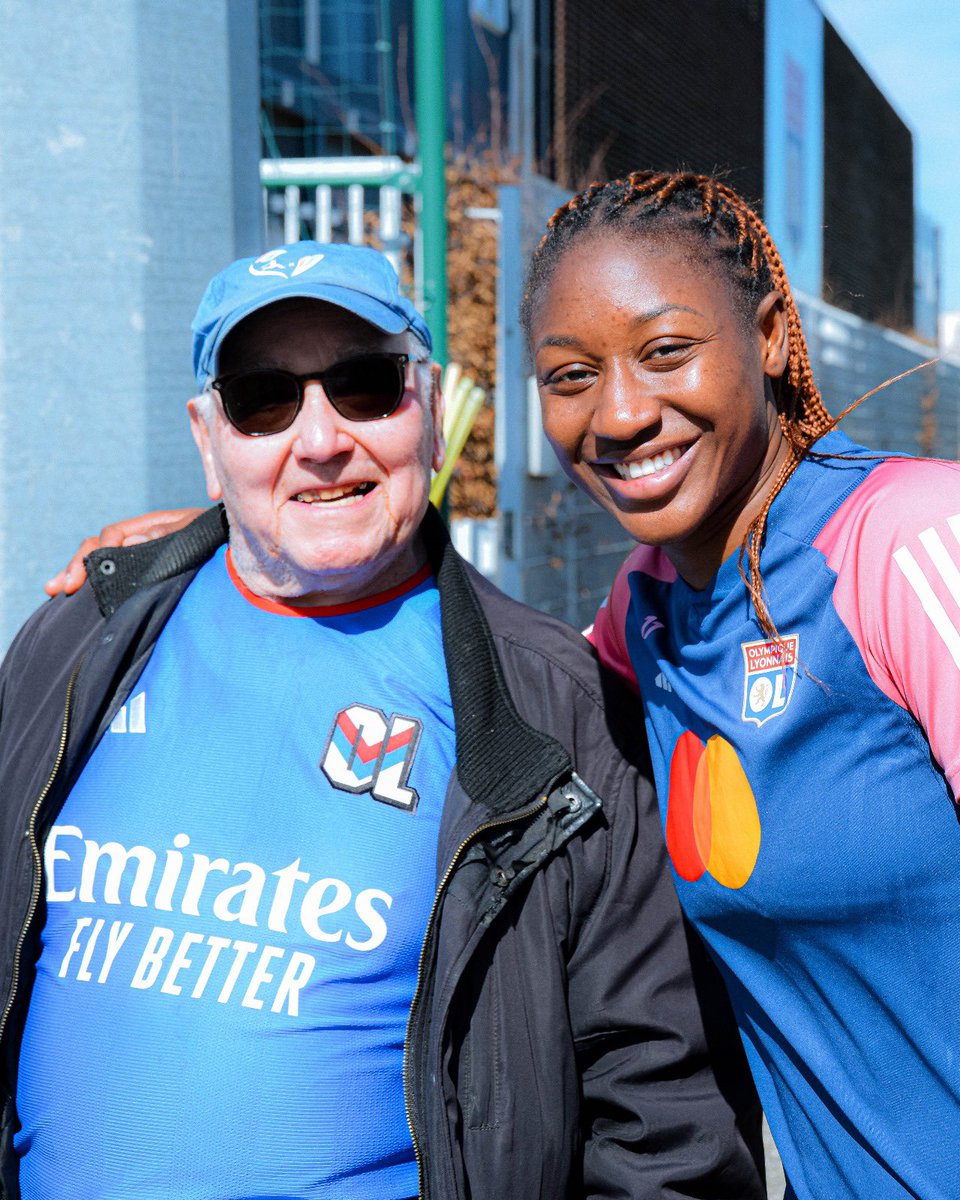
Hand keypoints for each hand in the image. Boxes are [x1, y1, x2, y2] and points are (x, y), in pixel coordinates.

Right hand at [45, 508, 204, 597]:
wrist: (238, 550)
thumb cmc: (219, 540)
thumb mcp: (195, 534)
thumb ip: (165, 535)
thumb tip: (129, 541)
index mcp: (153, 525)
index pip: (115, 533)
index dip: (103, 550)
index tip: (96, 567)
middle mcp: (140, 538)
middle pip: (99, 547)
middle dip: (79, 565)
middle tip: (63, 586)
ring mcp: (139, 554)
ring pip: (99, 561)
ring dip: (75, 573)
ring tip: (53, 589)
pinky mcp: (143, 572)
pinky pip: (112, 575)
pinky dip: (90, 583)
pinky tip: (68, 593)